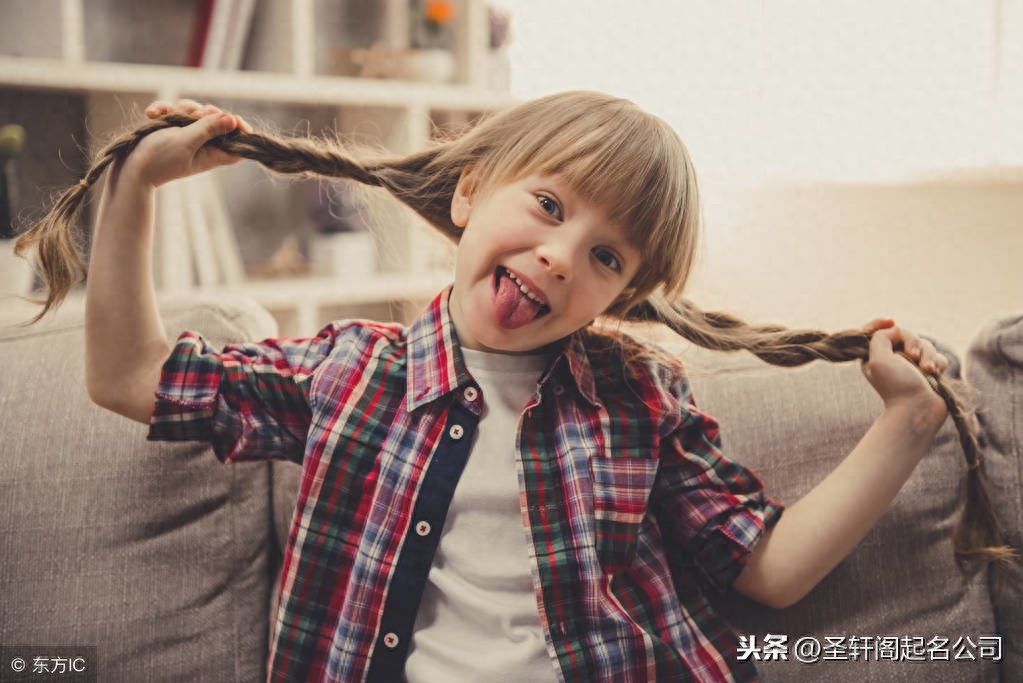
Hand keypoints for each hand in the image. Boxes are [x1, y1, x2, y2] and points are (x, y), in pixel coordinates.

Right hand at [122, 99, 251, 187]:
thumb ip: (208, 129)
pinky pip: (175, 110)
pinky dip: (164, 108)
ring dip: (181, 108)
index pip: (239, 142)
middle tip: (195, 114)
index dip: (241, 129)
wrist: (131, 166)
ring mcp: (188, 135)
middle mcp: (204, 144)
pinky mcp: (173, 128)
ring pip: (195, 111)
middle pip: (218, 120)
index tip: (231, 118)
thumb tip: (232, 119)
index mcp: (214, 153)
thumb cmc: (159, 159)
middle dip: (204, 112)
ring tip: (168, 114)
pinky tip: (152, 113)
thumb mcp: (186, 142)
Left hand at [859, 317, 948, 421]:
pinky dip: (937, 363)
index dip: (880, 323)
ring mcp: (912, 365)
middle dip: (912, 341)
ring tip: (927, 370)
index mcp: (874, 356)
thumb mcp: (878, 358)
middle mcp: (892, 359)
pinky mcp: (929, 372)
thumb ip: (880, 337)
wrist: (918, 410)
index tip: (890, 321)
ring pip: (924, 345)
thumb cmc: (896, 386)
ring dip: (927, 355)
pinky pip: (937, 356)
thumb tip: (894, 329)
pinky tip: (935, 373)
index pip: (875, 332)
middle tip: (913, 356)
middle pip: (904, 335)